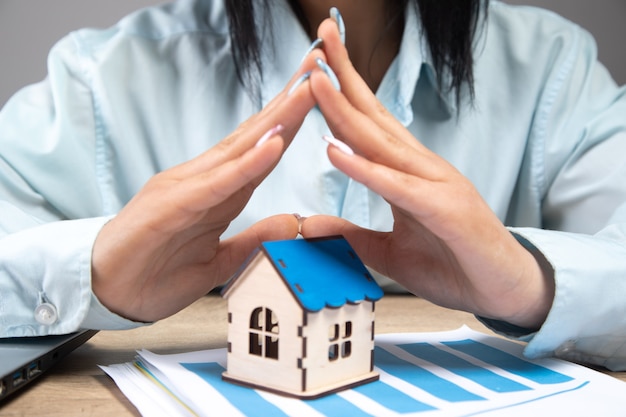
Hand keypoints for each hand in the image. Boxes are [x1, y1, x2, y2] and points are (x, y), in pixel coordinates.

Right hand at [91, 61, 318, 322]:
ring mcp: (185, 188)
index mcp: (215, 192)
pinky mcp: (172, 205)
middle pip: (253, 138)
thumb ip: (254, 239)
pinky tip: (273, 144)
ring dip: (276, 121)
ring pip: (239, 150)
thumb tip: (293, 222)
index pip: (259, 152)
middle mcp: (202, 180)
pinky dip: (248, 164)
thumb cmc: (155, 273)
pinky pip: (218, 183)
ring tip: (307, 91)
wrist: (102, 291)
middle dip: (289, 106)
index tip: (321, 100)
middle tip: (320, 69)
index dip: (290, 125)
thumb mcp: (219, 261)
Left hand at [302, 18, 554, 328]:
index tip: (313, 64)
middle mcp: (419, 167)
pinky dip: (365, 169)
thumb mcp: (388, 253)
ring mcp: (435, 184)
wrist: (505, 290)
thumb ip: (352, 235)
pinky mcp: (444, 209)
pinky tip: (336, 150)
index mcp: (406, 172)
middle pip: (374, 116)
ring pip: (382, 142)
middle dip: (344, 75)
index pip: (368, 124)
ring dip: (345, 110)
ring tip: (316, 80)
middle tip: (320, 34)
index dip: (340, 93)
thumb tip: (311, 226)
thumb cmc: (453, 263)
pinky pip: (397, 187)